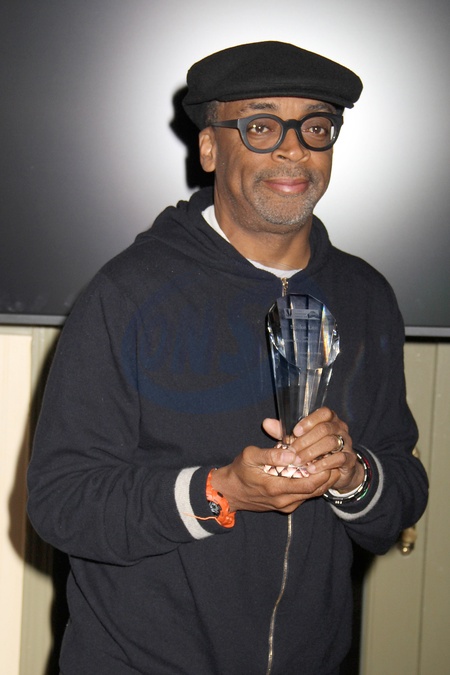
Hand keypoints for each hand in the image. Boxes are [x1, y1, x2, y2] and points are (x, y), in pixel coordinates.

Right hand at [211, 408, 362, 513]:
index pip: (309, 483)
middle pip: (315, 490)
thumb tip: (292, 453)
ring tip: (331, 463)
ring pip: (312, 494)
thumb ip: (271, 454)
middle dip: (327, 475)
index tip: (330, 455)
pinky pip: (305, 496)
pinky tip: (318, 472)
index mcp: (275, 487)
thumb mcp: (250, 456)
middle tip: (335, 458)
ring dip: (323, 480)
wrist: (230, 492)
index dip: (323, 471)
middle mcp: (284, 500)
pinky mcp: (286, 507)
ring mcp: (285, 505)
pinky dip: (314, 485)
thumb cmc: (240, 470)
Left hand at [263, 407, 363, 493]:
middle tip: (292, 451)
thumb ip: (284, 432)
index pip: (325, 412)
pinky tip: (311, 469)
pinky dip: (324, 464)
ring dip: (313, 452)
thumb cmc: (315, 450)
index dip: (310, 421)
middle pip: (326, 428)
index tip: (295, 432)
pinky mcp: (349, 459)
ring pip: (332, 442)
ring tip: (299, 461)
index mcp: (330, 419)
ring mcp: (347, 443)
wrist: (339, 470)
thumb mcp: (299, 440)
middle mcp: (340, 429)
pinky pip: (339, 458)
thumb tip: (266, 423)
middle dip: (307, 440)